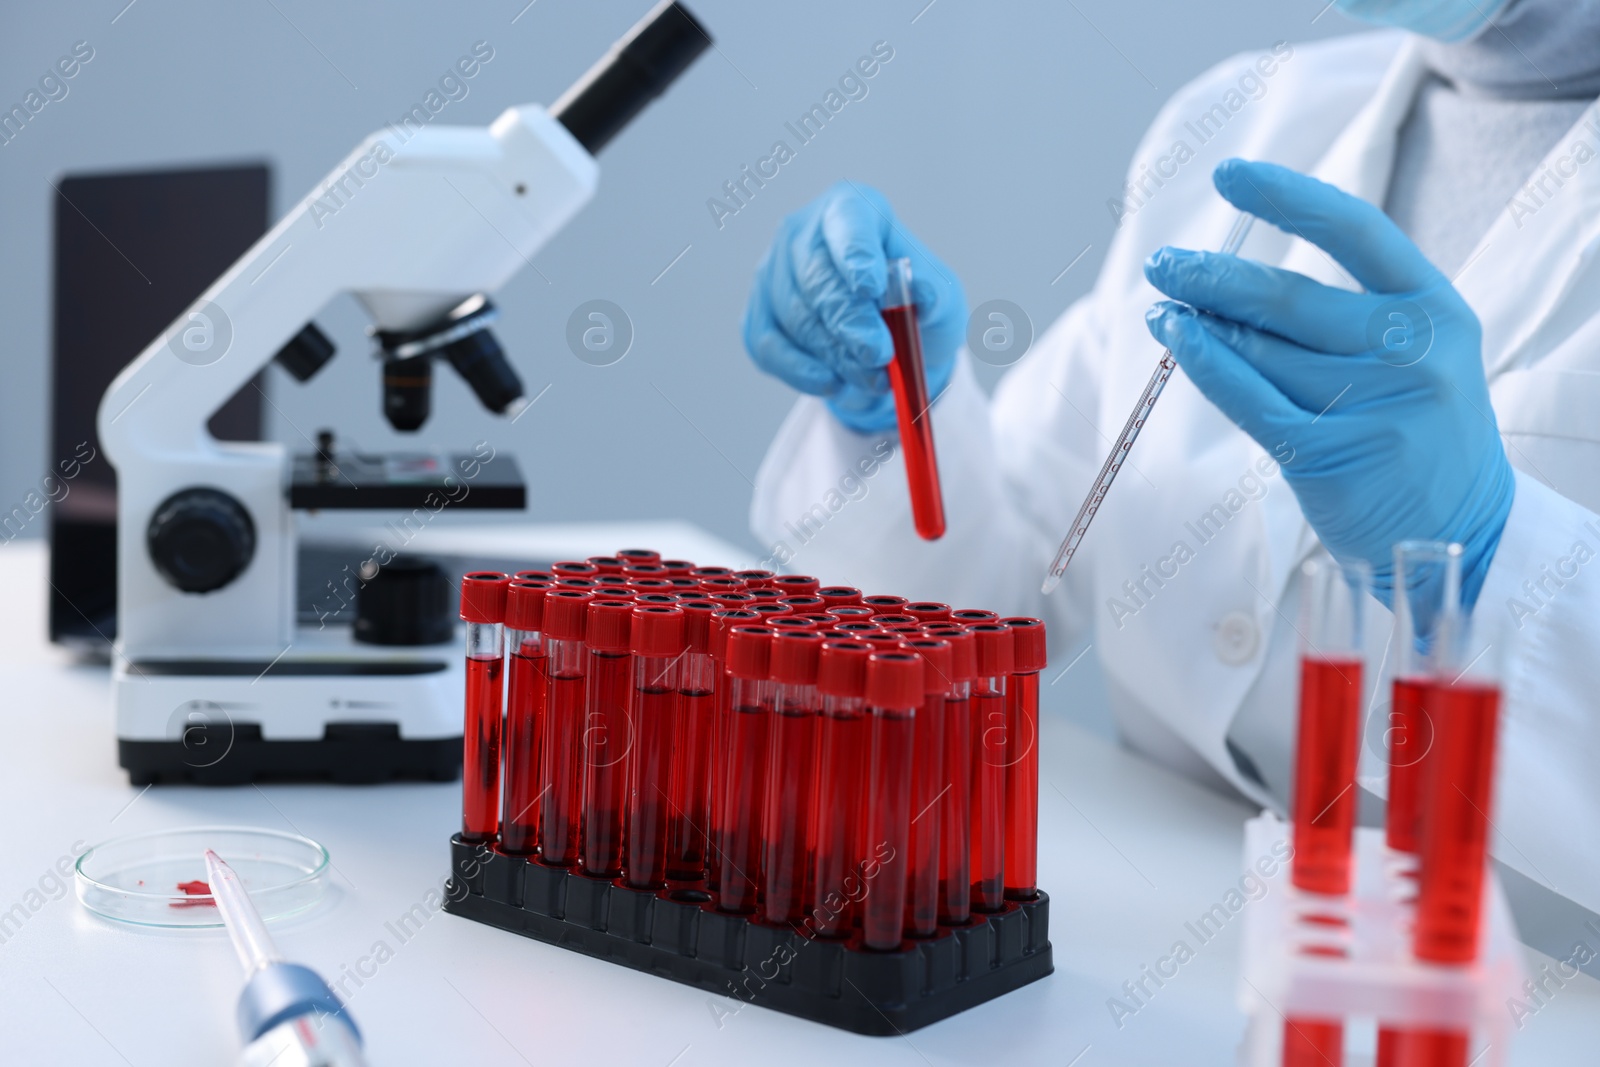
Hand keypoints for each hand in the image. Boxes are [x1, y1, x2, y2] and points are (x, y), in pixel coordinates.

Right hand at [742, 181, 966, 433]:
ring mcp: (773, 274)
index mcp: (851, 209)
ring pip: (797, 318)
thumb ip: (934, 292)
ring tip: (875, 378)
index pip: (847, 221)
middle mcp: (803, 234)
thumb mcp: (940, 296)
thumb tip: (922, 293)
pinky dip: (803, 372)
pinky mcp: (759, 316)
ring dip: (837, 355)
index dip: (857, 254)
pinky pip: (770, 348)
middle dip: (849, 322)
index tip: (871, 287)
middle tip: (879, 354)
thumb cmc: (913, 306)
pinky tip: (832, 383)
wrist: (890, 343)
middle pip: (817, 277)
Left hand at [1143, 159, 1513, 606]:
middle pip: (1289, 296)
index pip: (1355, 230)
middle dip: (1212, 274)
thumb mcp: (1408, 356)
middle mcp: (1411, 351)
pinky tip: (1175, 338)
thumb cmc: (1412, 430)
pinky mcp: (1331, 455)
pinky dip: (1202, 362)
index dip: (1288, 197)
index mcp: (1435, 308)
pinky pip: (1247, 398)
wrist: (1460, 533)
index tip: (1230, 175)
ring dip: (1197, 321)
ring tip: (1162, 306)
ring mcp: (1373, 405)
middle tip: (1162, 262)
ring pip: (1260, 349)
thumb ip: (1340, 314)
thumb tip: (1224, 279)